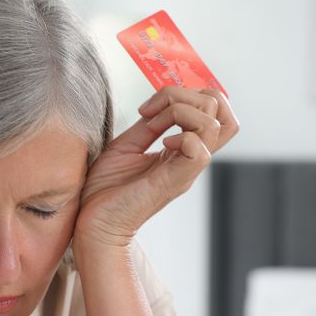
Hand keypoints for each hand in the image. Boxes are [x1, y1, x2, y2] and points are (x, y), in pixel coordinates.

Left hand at [74, 86, 239, 247]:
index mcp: (182, 150)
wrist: (93, 222)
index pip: (215, 112)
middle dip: (187, 95)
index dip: (188, 94)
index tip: (150, 107)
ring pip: (214, 125)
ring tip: (153, 126)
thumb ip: (148, 125)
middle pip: (222, 112)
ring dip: (180, 111)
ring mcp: (186, 170)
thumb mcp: (126, 145)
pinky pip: (200, 150)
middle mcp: (190, 159)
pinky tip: (160, 145)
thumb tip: (161, 103)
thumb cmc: (104, 190)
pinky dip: (180, 136)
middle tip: (152, 111)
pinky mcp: (175, 181)